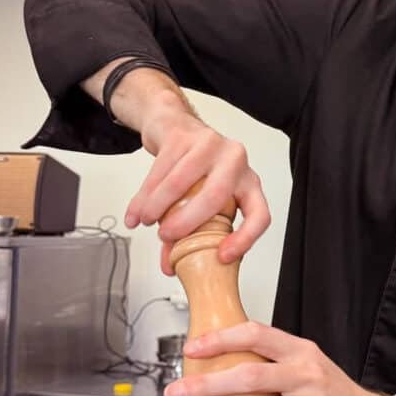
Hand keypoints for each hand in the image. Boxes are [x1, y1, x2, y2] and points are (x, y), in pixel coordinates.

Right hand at [128, 109, 270, 275]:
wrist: (176, 129)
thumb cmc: (196, 172)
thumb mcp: (202, 201)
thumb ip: (189, 234)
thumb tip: (170, 266)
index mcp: (248, 184)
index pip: (259, 215)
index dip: (245, 239)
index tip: (221, 256)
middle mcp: (236, 162)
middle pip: (216, 196)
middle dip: (188, 221)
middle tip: (166, 236)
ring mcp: (211, 145)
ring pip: (182, 181)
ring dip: (159, 205)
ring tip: (146, 220)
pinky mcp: (184, 136)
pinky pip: (161, 169)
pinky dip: (144, 195)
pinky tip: (137, 210)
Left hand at [162, 321, 395, 395]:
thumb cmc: (334, 394)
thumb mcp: (308, 364)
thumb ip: (273, 360)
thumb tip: (220, 361)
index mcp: (301, 352)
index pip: (256, 334)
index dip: (221, 339)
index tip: (191, 349)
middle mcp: (308, 375)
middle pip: (251, 375)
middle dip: (208, 384)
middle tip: (177, 392)